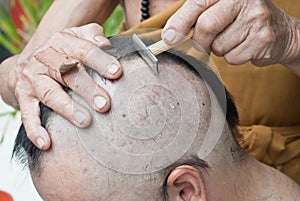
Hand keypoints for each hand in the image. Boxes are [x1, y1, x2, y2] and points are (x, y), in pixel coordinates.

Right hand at [7, 23, 121, 149]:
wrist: (29, 60)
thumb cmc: (64, 51)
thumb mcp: (77, 37)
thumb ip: (93, 36)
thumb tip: (106, 43)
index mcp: (63, 42)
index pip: (84, 50)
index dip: (100, 61)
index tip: (116, 73)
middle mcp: (46, 59)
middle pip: (67, 73)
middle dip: (87, 88)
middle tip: (104, 104)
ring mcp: (33, 79)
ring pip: (50, 94)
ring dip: (67, 109)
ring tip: (85, 122)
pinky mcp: (23, 96)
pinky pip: (28, 114)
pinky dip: (35, 129)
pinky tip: (46, 142)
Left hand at [162, 0, 298, 66]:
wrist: (282, 33)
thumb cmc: (243, 22)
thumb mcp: (221, 11)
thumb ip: (197, 18)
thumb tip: (170, 36)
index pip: (197, 3)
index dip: (180, 22)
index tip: (168, 37)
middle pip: (206, 26)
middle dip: (199, 41)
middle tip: (202, 45)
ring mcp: (256, 18)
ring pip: (218, 46)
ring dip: (219, 50)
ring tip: (234, 40)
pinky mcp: (263, 39)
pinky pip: (232, 58)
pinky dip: (232, 58)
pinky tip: (244, 47)